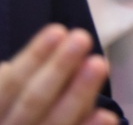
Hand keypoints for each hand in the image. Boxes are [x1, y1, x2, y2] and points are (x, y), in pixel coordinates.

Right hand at [0, 24, 118, 124]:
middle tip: (83, 38)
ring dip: (78, 94)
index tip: (58, 31)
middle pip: (33, 101)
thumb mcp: (16, 92)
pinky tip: (107, 116)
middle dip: (59, 68)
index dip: (34, 58)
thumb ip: (33, 74)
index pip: (11, 83)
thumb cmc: (21, 109)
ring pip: (55, 122)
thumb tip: (59, 46)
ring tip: (99, 64)